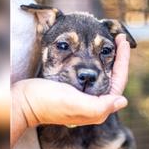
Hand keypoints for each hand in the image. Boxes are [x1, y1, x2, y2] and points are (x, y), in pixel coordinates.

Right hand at [11, 34, 130, 145]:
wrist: (25, 101)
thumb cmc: (48, 102)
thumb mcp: (75, 104)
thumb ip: (99, 106)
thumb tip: (122, 100)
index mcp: (98, 109)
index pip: (118, 82)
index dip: (123, 61)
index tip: (123, 41)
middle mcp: (94, 104)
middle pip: (113, 78)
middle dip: (118, 59)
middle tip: (119, 39)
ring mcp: (85, 98)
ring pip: (104, 76)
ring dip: (109, 60)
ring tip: (111, 43)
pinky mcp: (75, 91)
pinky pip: (92, 75)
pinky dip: (97, 62)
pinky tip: (95, 53)